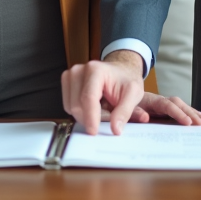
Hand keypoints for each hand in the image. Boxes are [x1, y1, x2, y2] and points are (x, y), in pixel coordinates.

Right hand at [62, 50, 200, 134]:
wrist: (120, 67)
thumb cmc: (128, 79)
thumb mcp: (133, 94)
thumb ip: (124, 112)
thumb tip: (116, 130)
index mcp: (97, 71)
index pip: (88, 99)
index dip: (90, 118)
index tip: (94, 133)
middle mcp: (82, 69)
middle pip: (77, 104)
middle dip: (90, 118)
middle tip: (101, 127)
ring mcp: (72, 73)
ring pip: (71, 105)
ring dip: (85, 115)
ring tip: (100, 114)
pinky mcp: (68, 80)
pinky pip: (68, 102)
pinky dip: (79, 110)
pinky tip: (90, 110)